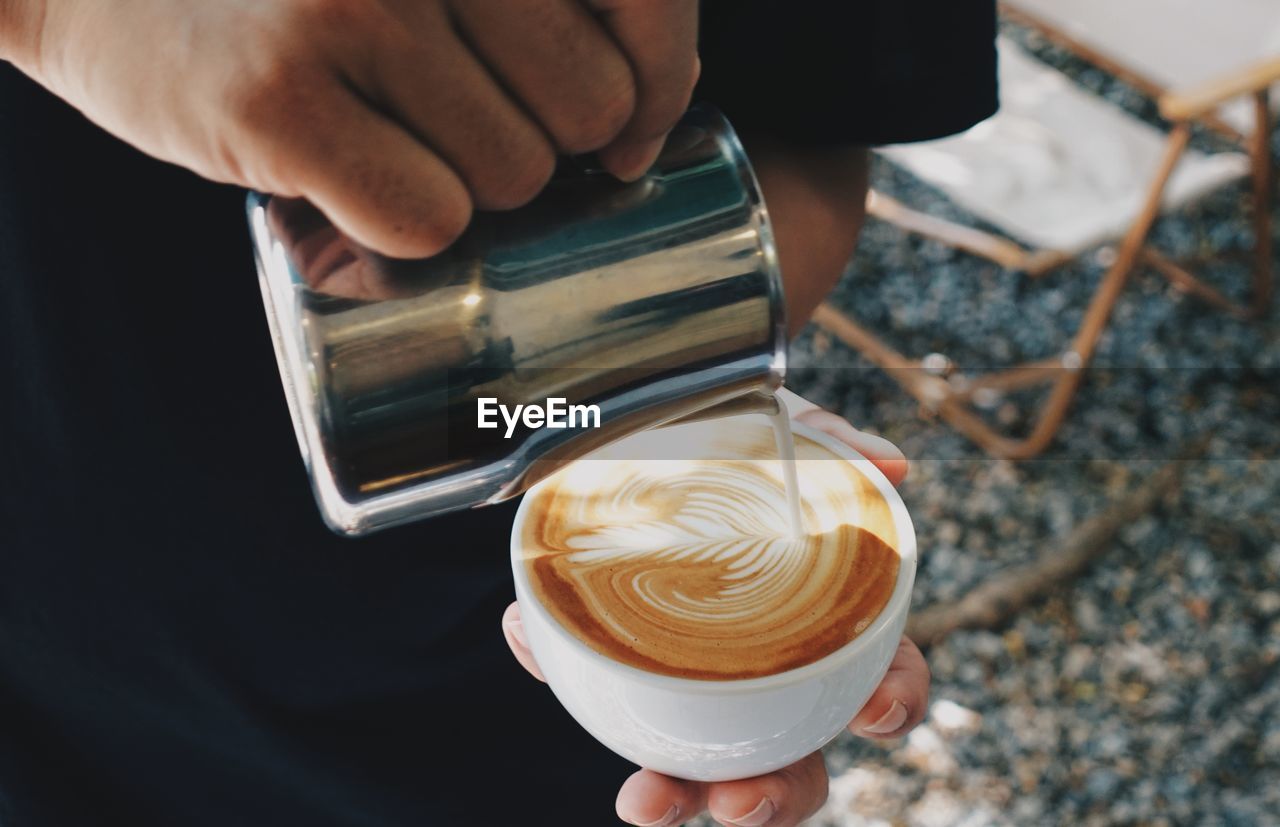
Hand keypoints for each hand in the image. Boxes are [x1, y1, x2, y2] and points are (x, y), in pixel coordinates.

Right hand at [3, 0, 697, 257]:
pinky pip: (427, 219)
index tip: (626, 135)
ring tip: (388, 140)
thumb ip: (522, 4)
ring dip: (468, 189)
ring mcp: (351, 7)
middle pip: (588, 109)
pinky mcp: (278, 97)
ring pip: (513, 175)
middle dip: (543, 144)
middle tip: (462, 130)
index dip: (660, 81)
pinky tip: (346, 182)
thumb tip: (656, 105)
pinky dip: (402, 228)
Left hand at [502, 392, 928, 825]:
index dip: (893, 702)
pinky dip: (559, 663)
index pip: (883, 677)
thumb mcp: (774, 429)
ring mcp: (692, 678)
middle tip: (737, 801)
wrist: (637, 426)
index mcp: (821, 622)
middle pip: (797, 761)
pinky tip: (530, 637)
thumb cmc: (726, 446)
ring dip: (680, 797)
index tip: (873, 711)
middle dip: (775, 798)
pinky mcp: (615, 656)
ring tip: (646, 803)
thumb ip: (829, 442)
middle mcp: (767, 671)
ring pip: (704, 769)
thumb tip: (893, 462)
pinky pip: (592, 682)